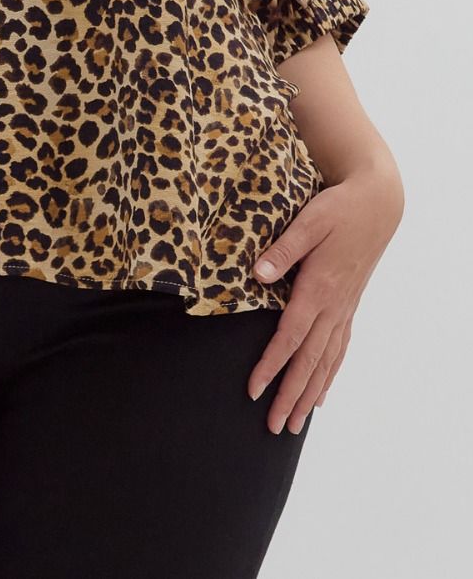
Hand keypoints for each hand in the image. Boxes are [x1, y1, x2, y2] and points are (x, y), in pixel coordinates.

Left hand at [245, 165, 403, 434]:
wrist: (377, 204)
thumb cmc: (340, 208)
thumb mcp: (309, 221)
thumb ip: (283, 250)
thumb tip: (257, 274)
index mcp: (319, 288)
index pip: (290, 337)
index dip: (271, 366)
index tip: (253, 391)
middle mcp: (333, 306)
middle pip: (309, 361)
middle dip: (290, 395)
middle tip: (274, 427)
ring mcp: (344, 308)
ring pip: (326, 361)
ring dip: (309, 393)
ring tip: (296, 422)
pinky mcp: (349, 305)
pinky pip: (339, 348)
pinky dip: (329, 373)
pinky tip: (321, 392)